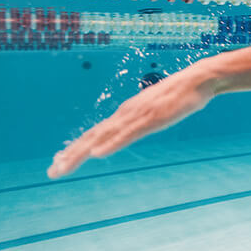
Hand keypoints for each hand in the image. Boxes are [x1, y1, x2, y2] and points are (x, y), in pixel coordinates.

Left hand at [47, 70, 215, 178]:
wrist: (198, 78)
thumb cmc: (179, 94)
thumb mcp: (156, 111)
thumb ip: (143, 120)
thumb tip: (133, 128)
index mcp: (125, 113)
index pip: (95, 133)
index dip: (76, 147)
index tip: (58, 161)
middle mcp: (125, 113)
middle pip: (92, 136)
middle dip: (70, 154)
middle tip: (51, 172)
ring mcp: (136, 116)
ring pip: (103, 137)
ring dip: (81, 152)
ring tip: (63, 166)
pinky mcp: (150, 119)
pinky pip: (127, 134)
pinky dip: (110, 144)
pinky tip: (97, 153)